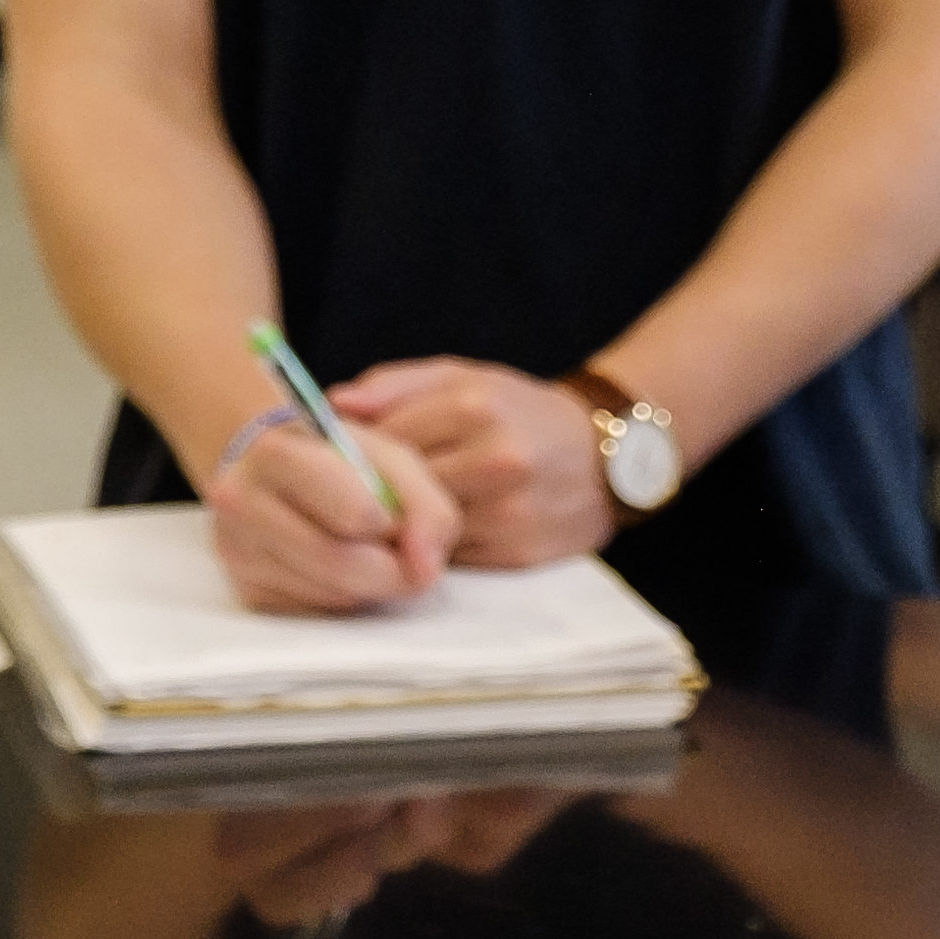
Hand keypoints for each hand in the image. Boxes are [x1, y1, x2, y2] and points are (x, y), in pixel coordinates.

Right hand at [204, 407, 451, 612]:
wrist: (268, 469)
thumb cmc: (335, 458)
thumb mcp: (387, 456)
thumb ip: (424, 503)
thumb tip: (425, 568)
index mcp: (276, 451)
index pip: (351, 512)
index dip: (391, 523)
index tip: (397, 518)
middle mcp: (241, 501)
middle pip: (340, 562)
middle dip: (391, 568)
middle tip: (408, 557)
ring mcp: (238, 552)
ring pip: (333, 595)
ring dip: (370, 584)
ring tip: (370, 550)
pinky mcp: (249, 593)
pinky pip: (319, 612)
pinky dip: (346, 597)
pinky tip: (342, 567)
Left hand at [332, 358, 616, 566]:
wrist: (606, 455)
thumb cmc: (520, 411)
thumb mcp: (463, 377)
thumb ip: (393, 385)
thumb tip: (333, 404)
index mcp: (475, 406)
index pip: (383, 439)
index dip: (355, 452)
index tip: (342, 457)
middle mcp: (495, 459)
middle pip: (398, 489)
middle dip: (374, 492)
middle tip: (356, 491)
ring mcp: (509, 512)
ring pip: (419, 530)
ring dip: (400, 525)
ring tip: (392, 512)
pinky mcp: (518, 555)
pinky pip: (449, 560)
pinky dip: (432, 549)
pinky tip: (430, 534)